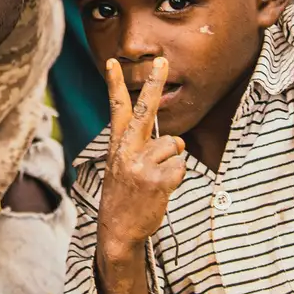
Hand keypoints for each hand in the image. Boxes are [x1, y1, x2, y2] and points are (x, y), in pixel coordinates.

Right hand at [97, 57, 186, 256]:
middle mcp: (126, 150)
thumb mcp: (120, 167)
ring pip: (174, 144)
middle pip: (145, 109)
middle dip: (155, 83)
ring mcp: (141, 164)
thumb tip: (178, 140)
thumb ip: (142, 148)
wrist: (117, 231)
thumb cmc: (124, 196)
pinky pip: (180, 167)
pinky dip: (177, 177)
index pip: (116, 109)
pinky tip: (162, 189)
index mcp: (117, 145)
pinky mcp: (156, 180)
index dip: (114, 84)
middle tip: (163, 61)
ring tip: (157, 177)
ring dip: (172, 159)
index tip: (112, 62)